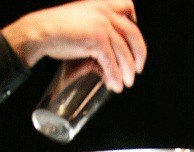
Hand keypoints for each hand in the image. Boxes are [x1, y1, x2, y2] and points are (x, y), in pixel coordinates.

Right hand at [2, 0, 146, 91]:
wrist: (40, 32)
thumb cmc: (57, 30)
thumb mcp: (82, 23)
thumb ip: (99, 33)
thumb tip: (111, 61)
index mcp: (101, 3)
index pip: (127, 7)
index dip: (136, 24)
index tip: (135, 42)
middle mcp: (104, 11)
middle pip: (133, 34)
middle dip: (139, 54)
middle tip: (137, 70)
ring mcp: (102, 24)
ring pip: (124, 52)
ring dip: (127, 71)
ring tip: (126, 84)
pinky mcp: (97, 39)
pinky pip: (112, 62)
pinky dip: (115, 76)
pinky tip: (115, 85)